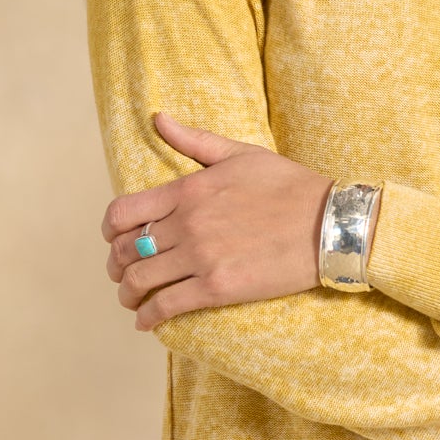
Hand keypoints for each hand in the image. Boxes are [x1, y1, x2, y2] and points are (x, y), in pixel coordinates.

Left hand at [101, 111, 333, 330]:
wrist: (330, 223)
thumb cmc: (289, 186)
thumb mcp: (240, 154)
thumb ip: (193, 140)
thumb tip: (158, 117)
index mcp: (188, 190)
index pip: (123, 212)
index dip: (109, 231)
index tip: (113, 240)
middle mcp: (187, 223)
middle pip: (126, 250)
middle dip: (116, 265)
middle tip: (123, 275)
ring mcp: (200, 257)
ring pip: (139, 281)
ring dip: (127, 294)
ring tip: (132, 300)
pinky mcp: (217, 287)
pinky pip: (166, 306)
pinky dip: (148, 317)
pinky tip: (147, 322)